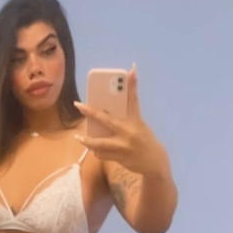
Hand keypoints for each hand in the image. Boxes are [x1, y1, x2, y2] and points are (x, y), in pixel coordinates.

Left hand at [74, 64, 168, 178]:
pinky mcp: (120, 158)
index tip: (131, 70)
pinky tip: (94, 149)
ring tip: (78, 137)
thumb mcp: (139, 124)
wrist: (154, 162)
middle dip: (90, 111)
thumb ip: (127, 115)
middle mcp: (129, 132)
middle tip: (77, 104)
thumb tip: (109, 107)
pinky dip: (97, 151)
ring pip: (100, 142)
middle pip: (106, 119)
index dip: (133, 84)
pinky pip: (102, 154)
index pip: (134, 99)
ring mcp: (123, 146)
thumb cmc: (144, 140)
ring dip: (87, 140)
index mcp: (135, 120)